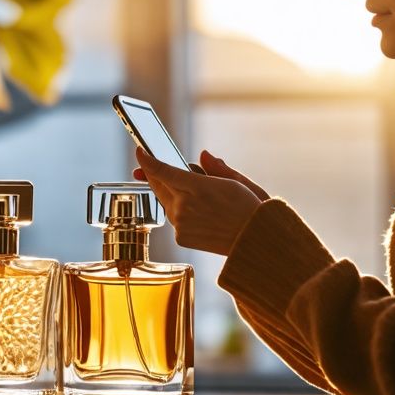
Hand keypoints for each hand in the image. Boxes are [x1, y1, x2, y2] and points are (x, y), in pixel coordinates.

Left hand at [132, 148, 267, 255]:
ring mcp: (180, 224)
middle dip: (154, 175)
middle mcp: (184, 206)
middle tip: (150, 167)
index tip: (140, 152)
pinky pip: (174, 220)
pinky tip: (198, 213)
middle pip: (158, 185)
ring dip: (170, 194)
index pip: (162, 170)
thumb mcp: (237, 182)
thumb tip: (203, 155)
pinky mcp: (181, 238)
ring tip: (191, 193)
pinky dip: (179, 213)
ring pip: (166, 202)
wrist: (254, 243)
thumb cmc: (250, 210)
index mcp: (198, 187)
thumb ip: (215, 168)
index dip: (147, 160)